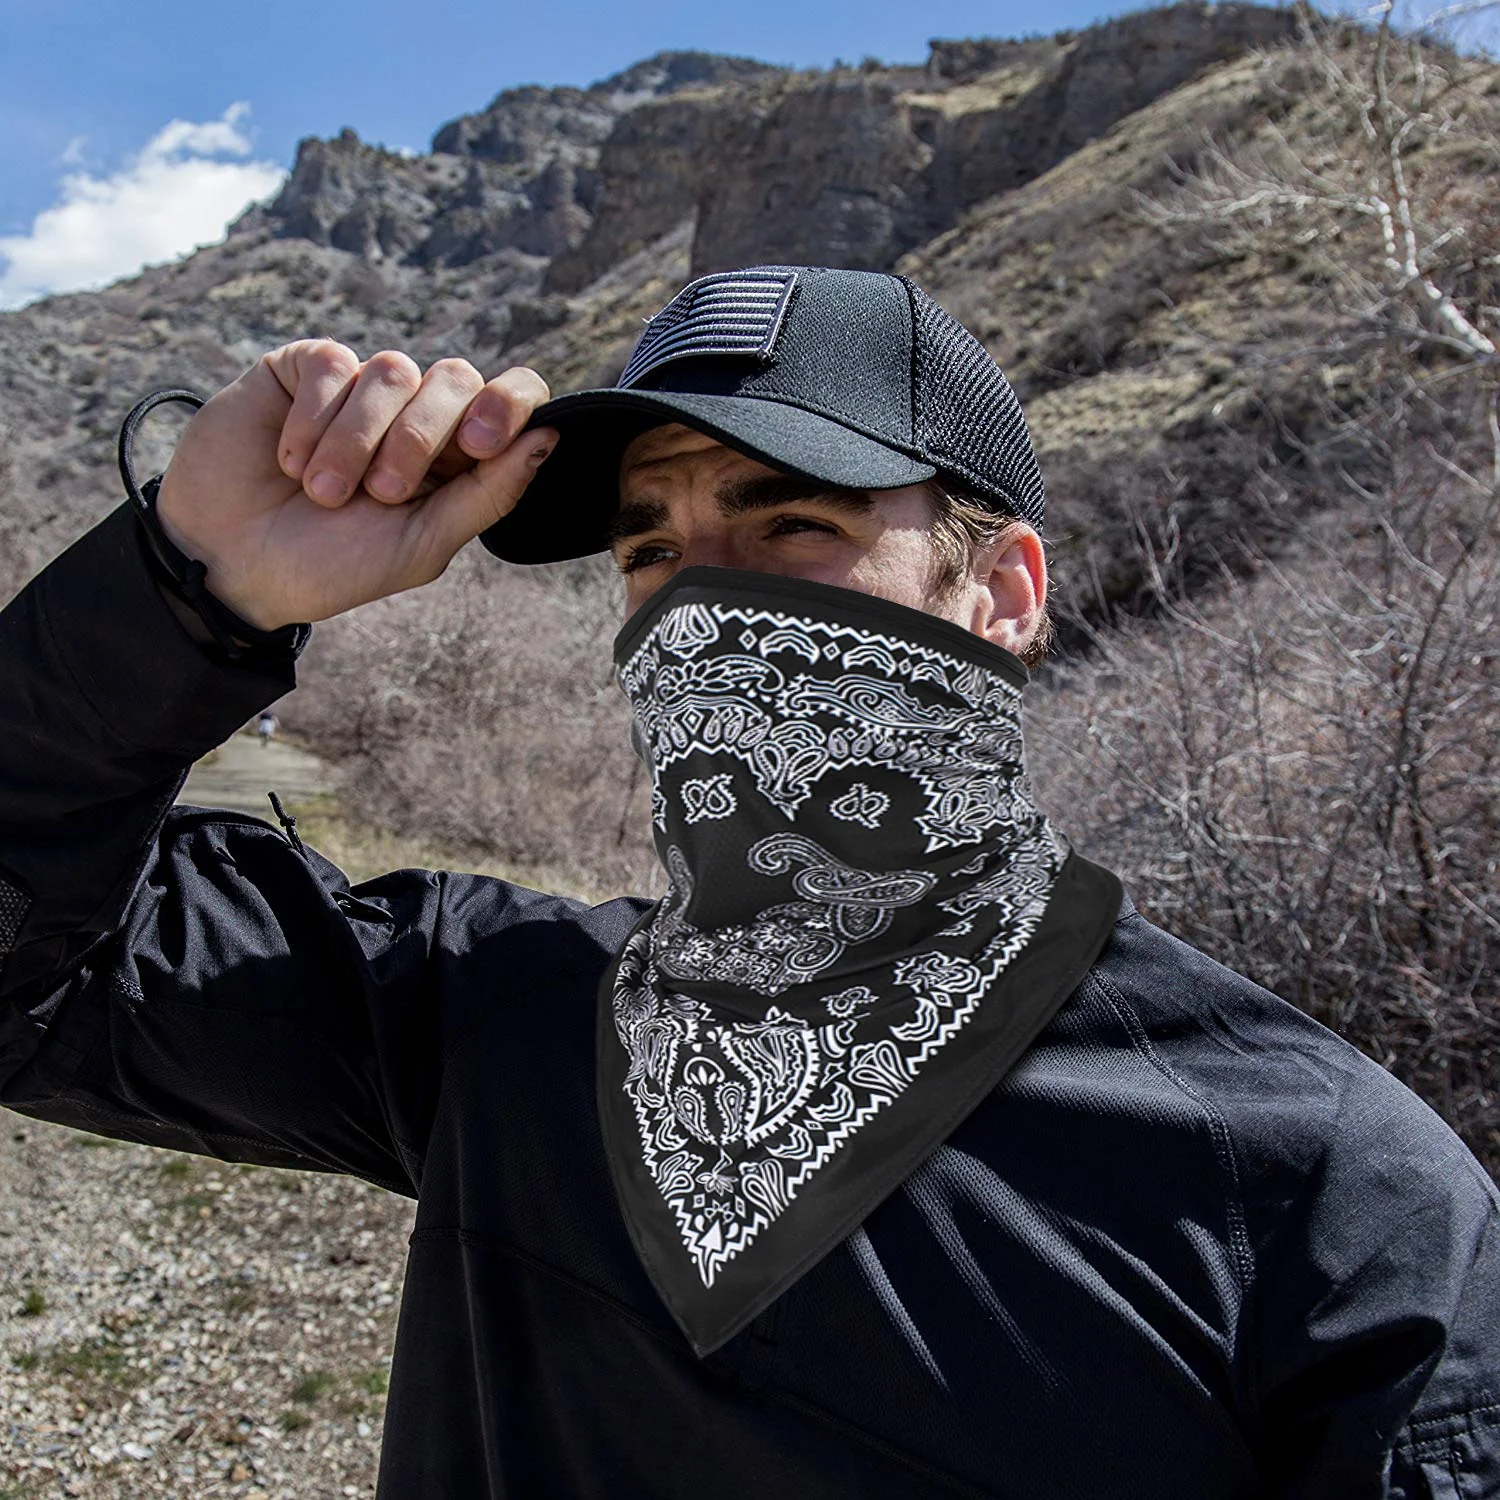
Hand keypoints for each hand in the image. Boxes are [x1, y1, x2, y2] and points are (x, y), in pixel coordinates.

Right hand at [155, 340, 554, 628]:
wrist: (233, 568)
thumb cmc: (331, 566)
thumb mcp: (422, 545)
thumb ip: (489, 493)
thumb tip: (550, 437)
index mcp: (456, 458)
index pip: (511, 398)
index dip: (508, 403)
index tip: (481, 442)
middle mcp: (414, 415)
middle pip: (455, 377)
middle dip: (420, 438)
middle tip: (382, 492)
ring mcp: (359, 390)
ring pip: (392, 370)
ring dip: (358, 441)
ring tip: (320, 492)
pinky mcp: (302, 370)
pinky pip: (333, 364)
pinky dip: (314, 419)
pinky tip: (289, 460)